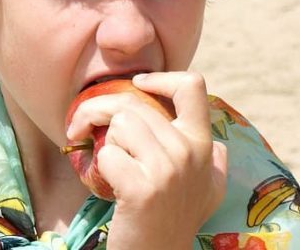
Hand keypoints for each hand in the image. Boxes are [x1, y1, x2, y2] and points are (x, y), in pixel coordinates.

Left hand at [69, 71, 226, 248]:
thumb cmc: (176, 221)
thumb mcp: (208, 191)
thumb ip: (213, 163)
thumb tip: (218, 144)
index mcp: (203, 145)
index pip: (192, 86)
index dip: (160, 77)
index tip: (138, 85)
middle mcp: (189, 152)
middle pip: (134, 103)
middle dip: (99, 110)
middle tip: (81, 125)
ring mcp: (168, 170)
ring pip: (120, 124)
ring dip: (104, 141)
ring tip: (110, 163)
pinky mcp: (142, 189)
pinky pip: (107, 155)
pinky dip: (100, 168)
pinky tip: (109, 184)